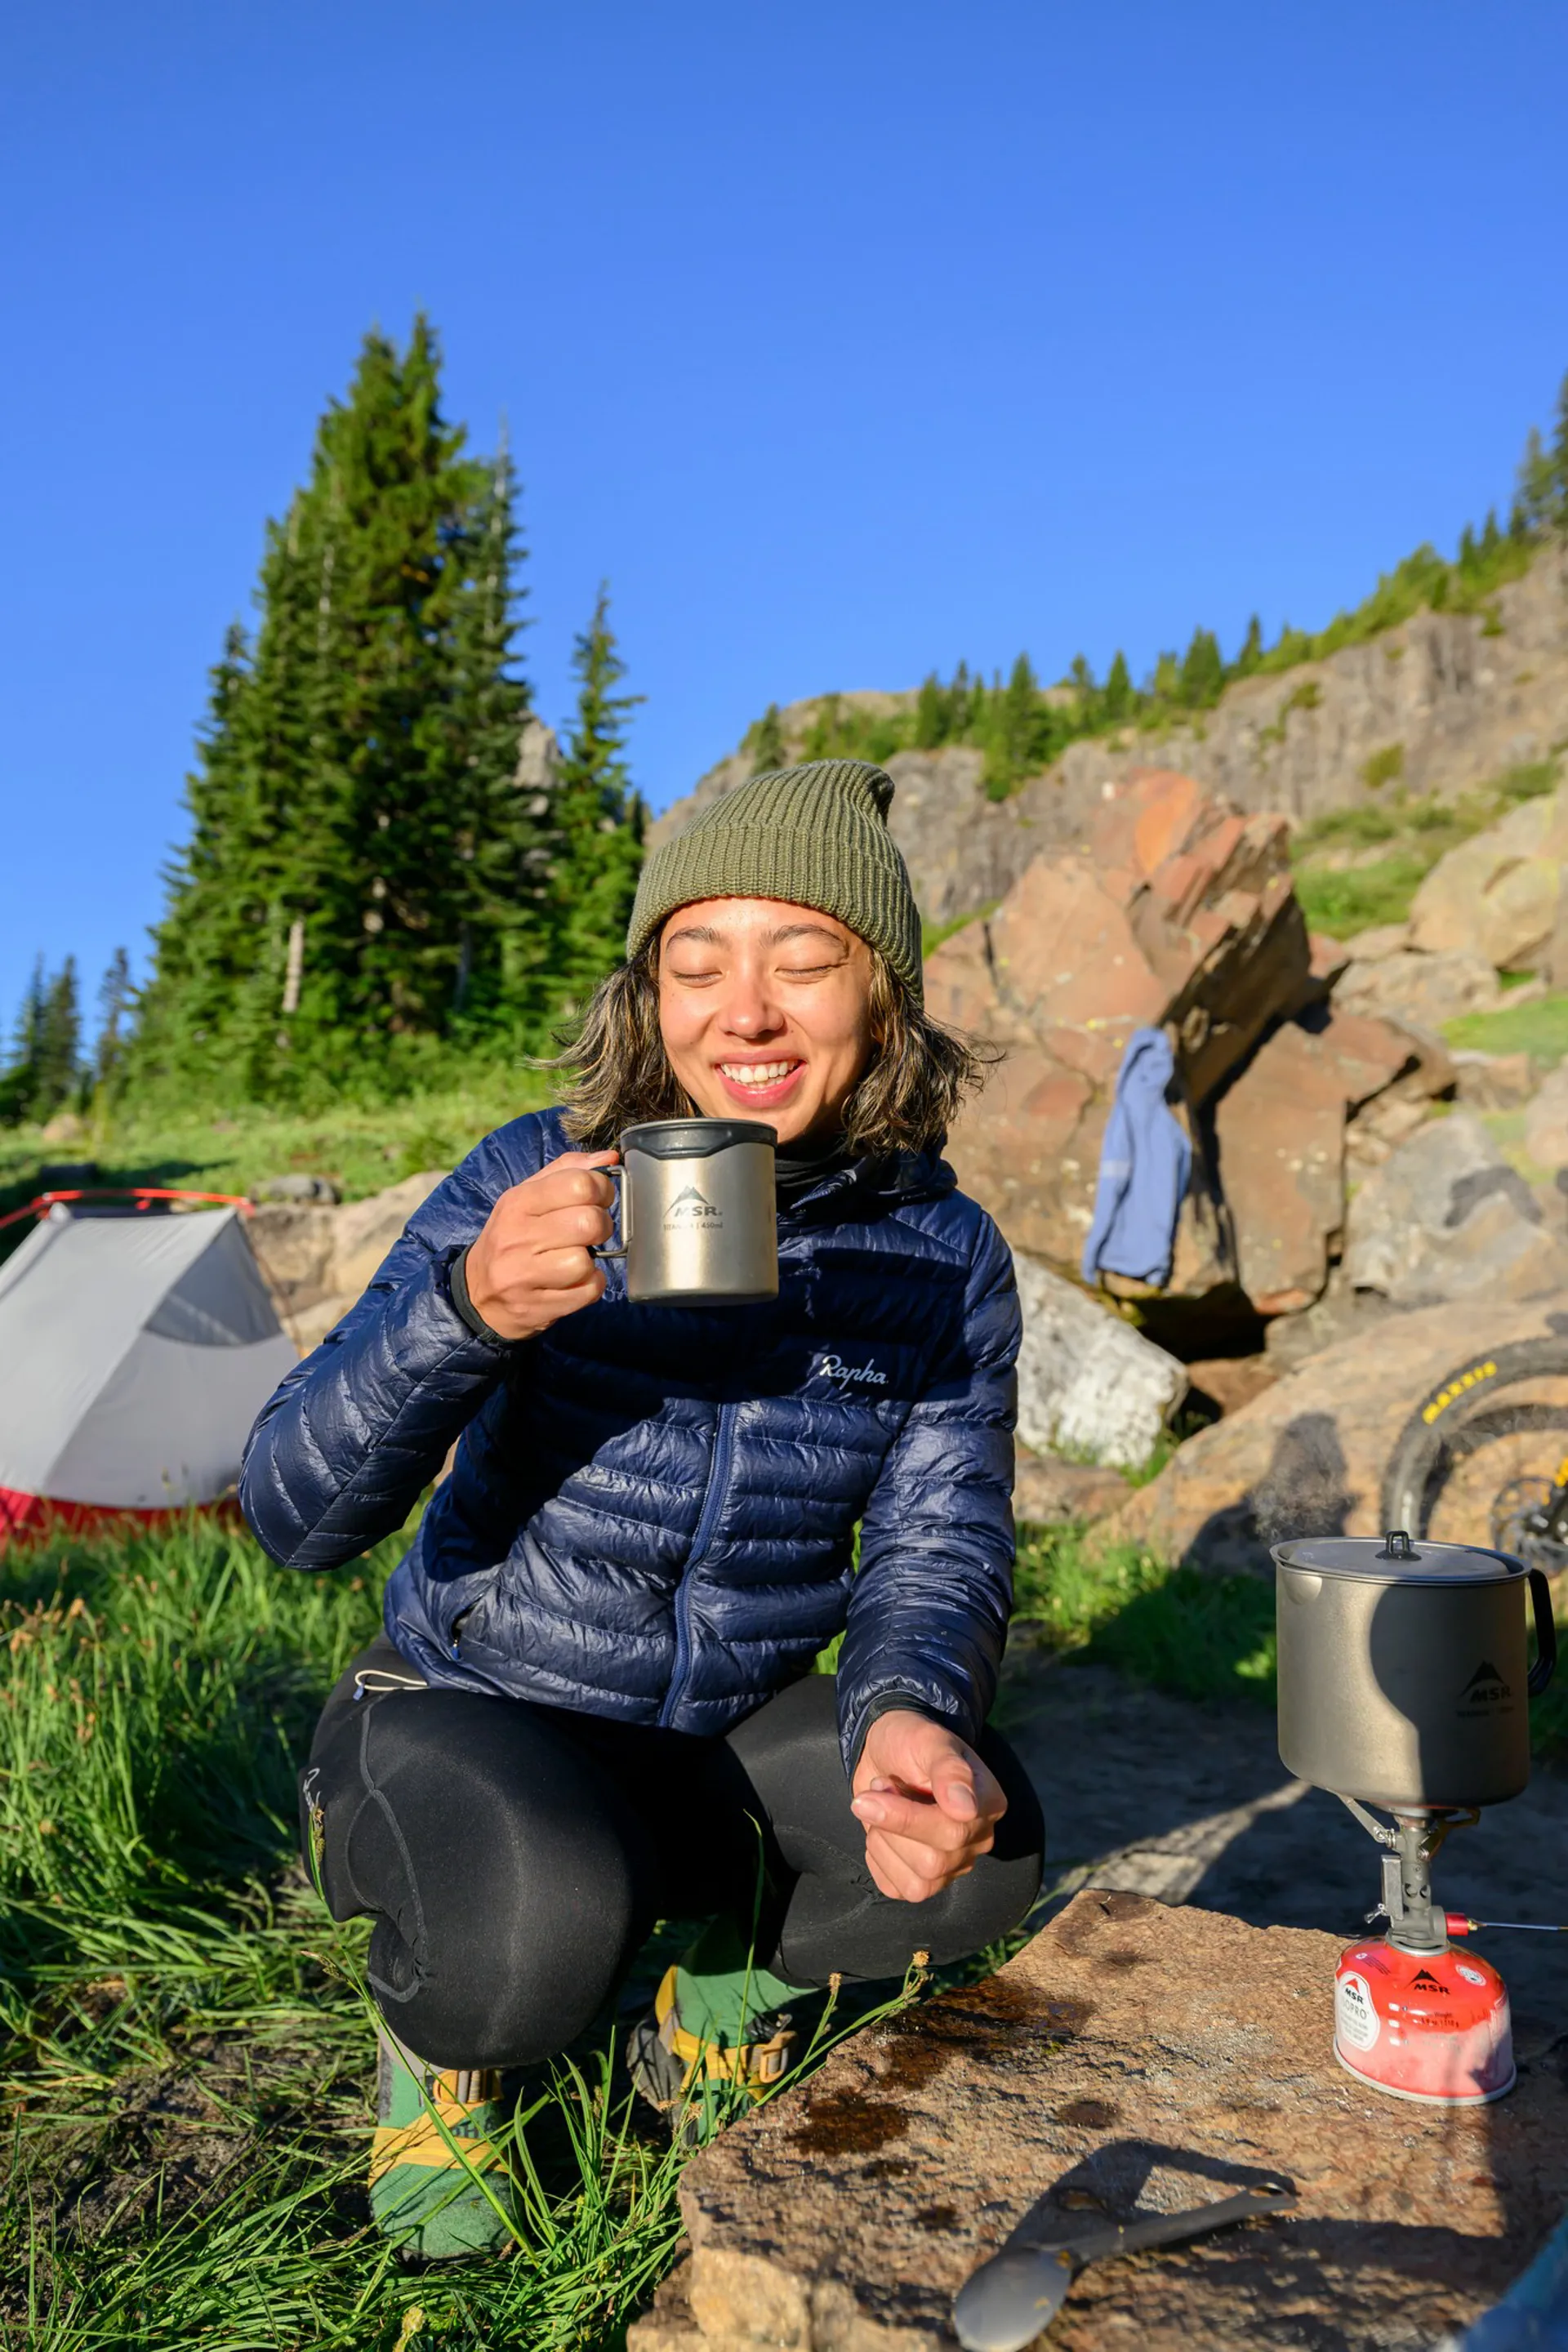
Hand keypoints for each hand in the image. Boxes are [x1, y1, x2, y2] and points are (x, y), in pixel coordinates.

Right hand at [462, 1150, 619, 1341]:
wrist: (478, 1294)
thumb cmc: (512, 1237)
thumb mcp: (528, 1197)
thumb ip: (568, 1171)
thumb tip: (610, 1158)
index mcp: (517, 1202)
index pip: (579, 1184)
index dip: (602, 1190)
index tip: (599, 1199)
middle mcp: (517, 1237)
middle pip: (589, 1223)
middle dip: (601, 1226)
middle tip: (591, 1231)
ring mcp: (524, 1276)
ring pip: (587, 1262)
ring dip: (592, 1261)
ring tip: (576, 1258)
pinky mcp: (537, 1307)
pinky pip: (588, 1291)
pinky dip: (590, 1286)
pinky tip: (574, 1281)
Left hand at [850, 1710, 1006, 1902]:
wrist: (886, 1752)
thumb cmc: (912, 1742)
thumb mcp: (929, 1740)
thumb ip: (949, 1770)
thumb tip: (965, 1810)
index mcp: (987, 1804)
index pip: (955, 1830)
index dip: (910, 1817)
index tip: (883, 1785)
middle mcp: (976, 1840)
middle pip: (934, 1861)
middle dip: (892, 1823)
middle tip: (879, 1785)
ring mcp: (952, 1864)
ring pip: (918, 1882)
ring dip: (883, 1841)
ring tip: (882, 1805)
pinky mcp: (922, 1878)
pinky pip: (896, 1888)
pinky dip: (878, 1860)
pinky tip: (880, 1831)